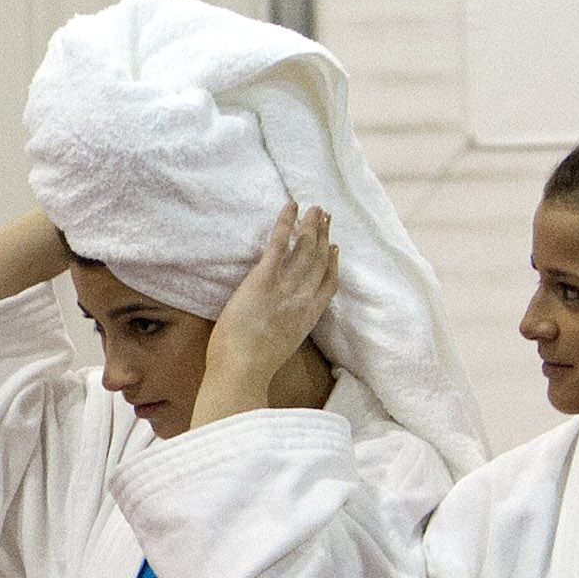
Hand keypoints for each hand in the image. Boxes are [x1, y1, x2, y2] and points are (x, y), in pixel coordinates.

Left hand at [192, 204, 340, 429]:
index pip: (328, 285)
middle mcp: (303, 299)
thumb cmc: (252, 368)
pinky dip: (286, 224)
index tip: (335, 249)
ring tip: (315, 209)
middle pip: (319, 261)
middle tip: (326, 217)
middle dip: (324, 237)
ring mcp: (286, 287)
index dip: (333, 264)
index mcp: (308, 318)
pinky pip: (279, 245)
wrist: (243, 371)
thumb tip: (276, 326)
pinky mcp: (264, 279)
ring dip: (311, 226)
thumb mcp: (280, 349)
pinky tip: (291, 207)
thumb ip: (284, 331)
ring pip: (305, 249)